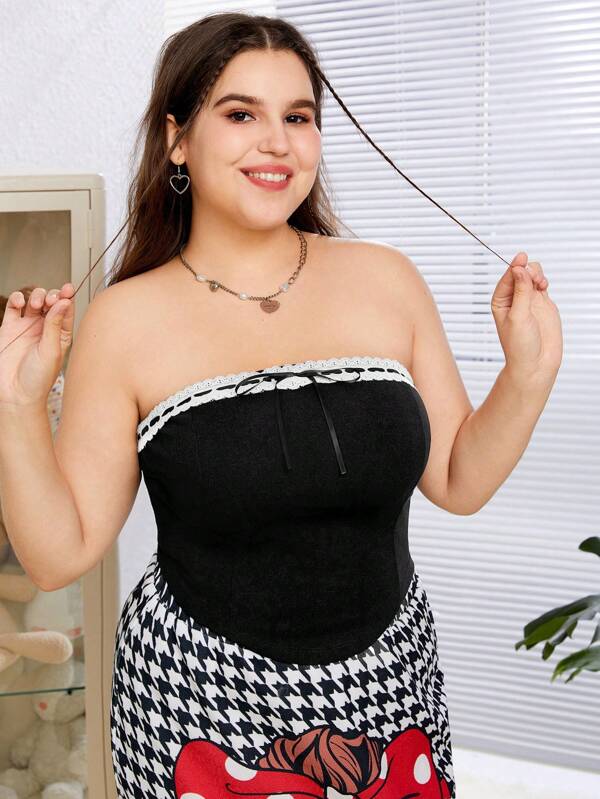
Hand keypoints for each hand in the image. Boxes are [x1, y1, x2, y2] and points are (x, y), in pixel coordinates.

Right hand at [0, 283, 74, 409]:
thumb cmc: (38, 379)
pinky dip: (16, 299)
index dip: (67, 297)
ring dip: (35, 296)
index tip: (68, 288)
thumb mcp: (51, 350)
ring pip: (33, 301)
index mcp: (61, 335)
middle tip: (50, 300)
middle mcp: (45, 329)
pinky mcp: (10, 328)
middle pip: (51, 302)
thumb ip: (55, 325)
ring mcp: (27, 327)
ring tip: (36, 305)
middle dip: (51, 295)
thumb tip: (64, 302)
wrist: (15, 394)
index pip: (66, 310)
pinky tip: (19, 302)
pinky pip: (14, 307)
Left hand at [490, 252, 562, 382]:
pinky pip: (541, 284)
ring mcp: (528, 300)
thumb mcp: (518, 317)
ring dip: (536, 274)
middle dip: (526, 270)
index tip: (521, 258)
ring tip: (540, 282)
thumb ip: (521, 292)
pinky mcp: (542, 303)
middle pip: (519, 274)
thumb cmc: (520, 346)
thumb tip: (519, 270)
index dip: (513, 267)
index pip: (506, 279)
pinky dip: (543, 280)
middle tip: (534, 277)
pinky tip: (544, 285)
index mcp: (500, 303)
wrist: (536, 364)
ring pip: (531, 276)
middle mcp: (514, 300)